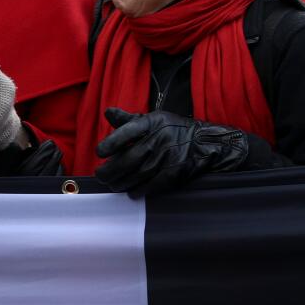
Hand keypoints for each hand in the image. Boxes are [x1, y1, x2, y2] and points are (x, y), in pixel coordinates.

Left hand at [94, 108, 248, 196]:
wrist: (205, 144)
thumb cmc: (173, 130)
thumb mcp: (153, 119)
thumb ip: (128, 119)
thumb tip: (107, 112)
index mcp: (152, 123)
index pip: (127, 131)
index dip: (111, 142)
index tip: (99, 152)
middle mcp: (159, 139)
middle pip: (129, 158)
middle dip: (111, 170)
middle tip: (100, 175)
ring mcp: (167, 157)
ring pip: (137, 174)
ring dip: (121, 182)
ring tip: (112, 185)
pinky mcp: (174, 173)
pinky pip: (151, 185)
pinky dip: (138, 190)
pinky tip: (130, 192)